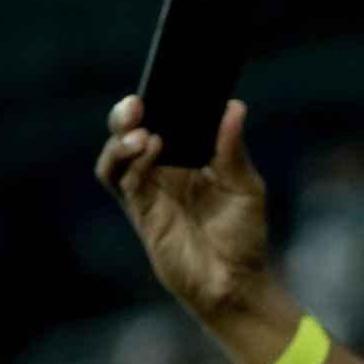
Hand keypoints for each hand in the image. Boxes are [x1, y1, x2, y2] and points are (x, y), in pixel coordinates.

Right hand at [95, 95, 273, 321]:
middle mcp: (164, 170)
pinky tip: (146, 149)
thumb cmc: (244, 237)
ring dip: (123, 137)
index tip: (161, 80)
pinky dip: (128, 160)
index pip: (165, 121)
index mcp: (189, 158)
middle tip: (138, 102)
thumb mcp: (246, 188)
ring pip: (117, 152)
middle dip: (127, 113)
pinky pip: (121, 179)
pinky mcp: (140, 211)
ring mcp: (149, 190)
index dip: (158, 101)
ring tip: (143, 130)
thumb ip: (233, 150)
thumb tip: (233, 107)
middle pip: (130, 131)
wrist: (235, 284)